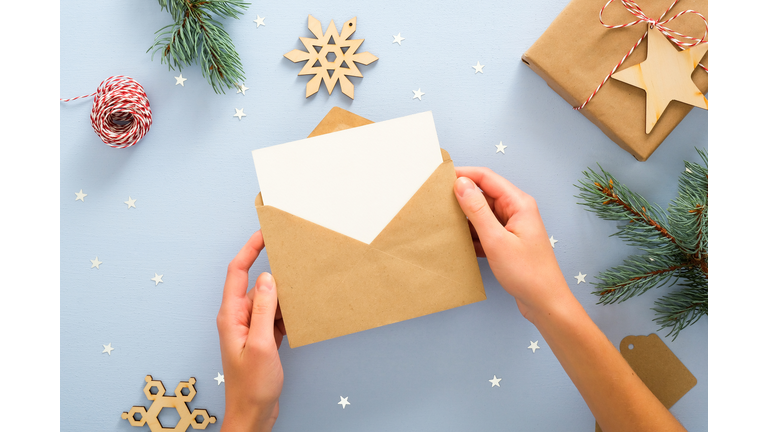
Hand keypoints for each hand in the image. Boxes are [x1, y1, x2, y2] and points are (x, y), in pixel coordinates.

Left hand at [217, 231, 285, 431]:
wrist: (253, 414)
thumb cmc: (252, 386)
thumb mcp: (261, 344)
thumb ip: (263, 309)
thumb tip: (267, 278)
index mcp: (231, 316)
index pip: (237, 272)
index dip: (249, 249)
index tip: (264, 233)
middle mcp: (238, 318)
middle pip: (255, 283)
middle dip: (272, 269)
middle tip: (291, 253)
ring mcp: (250, 328)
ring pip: (268, 299)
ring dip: (284, 293)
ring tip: (301, 283)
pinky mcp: (262, 338)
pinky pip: (275, 315)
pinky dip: (288, 311)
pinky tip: (301, 310)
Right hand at [453, 167, 569, 322]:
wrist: (544, 303)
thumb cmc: (527, 273)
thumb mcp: (496, 240)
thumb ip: (477, 210)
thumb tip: (461, 184)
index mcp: (518, 204)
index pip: (486, 178)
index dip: (463, 174)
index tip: (440, 176)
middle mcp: (516, 211)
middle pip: (483, 194)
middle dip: (461, 196)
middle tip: (437, 200)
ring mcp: (511, 227)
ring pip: (482, 213)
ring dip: (464, 217)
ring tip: (443, 221)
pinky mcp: (506, 242)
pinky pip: (484, 230)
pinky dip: (471, 234)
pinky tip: (458, 241)